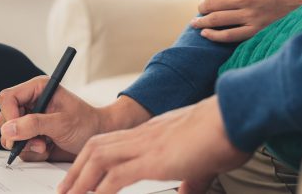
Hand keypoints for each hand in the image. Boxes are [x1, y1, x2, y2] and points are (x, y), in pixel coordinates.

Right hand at [0, 76, 150, 161]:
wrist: (98, 137)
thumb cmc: (87, 124)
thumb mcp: (62, 123)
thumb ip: (34, 124)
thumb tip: (8, 129)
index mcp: (38, 89)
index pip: (8, 98)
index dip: (9, 115)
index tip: (17, 131)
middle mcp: (31, 103)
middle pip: (4, 118)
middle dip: (18, 134)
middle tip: (38, 142)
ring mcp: (29, 120)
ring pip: (9, 135)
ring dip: (26, 145)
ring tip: (45, 146)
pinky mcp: (31, 135)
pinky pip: (19, 146)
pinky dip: (31, 152)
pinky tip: (47, 148)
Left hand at [58, 96, 249, 193]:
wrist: (237, 115)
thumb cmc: (226, 133)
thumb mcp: (203, 162)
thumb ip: (191, 178)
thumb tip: (188, 191)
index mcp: (151, 133)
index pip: (111, 144)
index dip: (91, 160)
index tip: (81, 176)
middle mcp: (143, 136)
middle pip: (96, 148)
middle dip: (76, 170)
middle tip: (64, 190)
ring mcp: (146, 146)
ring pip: (99, 158)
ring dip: (80, 180)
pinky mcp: (154, 159)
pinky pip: (118, 176)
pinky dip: (101, 190)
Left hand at [192, 0, 301, 42]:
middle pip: (210, 3)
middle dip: (202, 8)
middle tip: (201, 11)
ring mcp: (249, 16)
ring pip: (215, 20)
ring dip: (201, 22)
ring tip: (196, 24)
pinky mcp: (254, 31)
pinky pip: (227, 35)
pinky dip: (213, 36)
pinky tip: (206, 35)